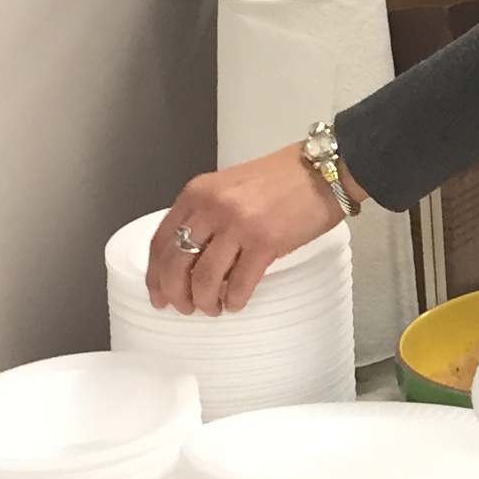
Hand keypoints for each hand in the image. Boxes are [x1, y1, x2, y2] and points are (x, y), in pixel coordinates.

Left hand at [147, 144, 345, 313]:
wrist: (324, 170)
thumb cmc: (281, 179)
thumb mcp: (230, 186)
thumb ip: (207, 213)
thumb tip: (193, 256)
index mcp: (198, 193)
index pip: (161, 241)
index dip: (155, 275)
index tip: (157, 294)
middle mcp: (212, 207)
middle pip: (176, 263)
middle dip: (175, 294)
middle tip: (184, 308)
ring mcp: (238, 225)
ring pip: (203, 278)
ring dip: (204, 302)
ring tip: (213, 308)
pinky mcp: (265, 242)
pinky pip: (239, 283)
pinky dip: (233, 300)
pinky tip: (235, 304)